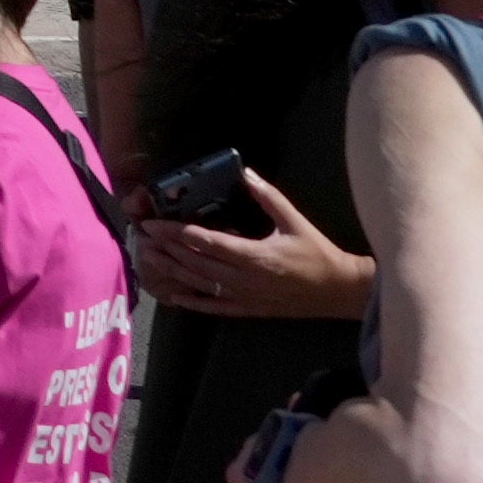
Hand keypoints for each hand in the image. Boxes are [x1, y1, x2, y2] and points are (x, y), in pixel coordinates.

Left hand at [137, 169, 374, 323]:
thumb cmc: (316, 253)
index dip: (179, 233)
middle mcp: (246, 278)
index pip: (208, 242)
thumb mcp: (294, 220)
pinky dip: (194, 303)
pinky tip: (174, 298)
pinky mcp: (250, 309)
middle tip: (142, 236)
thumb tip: (245, 172)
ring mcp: (246, 297)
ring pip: (202, 284)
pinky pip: (217, 308)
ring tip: (149, 258)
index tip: (155, 224)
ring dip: (173, 271)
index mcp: (255, 255)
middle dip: (168, 248)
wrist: (339, 290)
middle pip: (198, 262)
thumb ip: (268, 196)